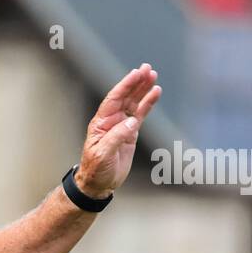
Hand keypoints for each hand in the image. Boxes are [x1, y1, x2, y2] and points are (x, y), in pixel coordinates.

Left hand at [76, 64, 160, 198]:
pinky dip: (148, 104)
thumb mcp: (103, 154)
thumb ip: (117, 137)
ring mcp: (122, 125)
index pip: (114, 99)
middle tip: (147, 68)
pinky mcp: (131, 133)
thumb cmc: (95, 169)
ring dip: (143, 89)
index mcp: (101, 123)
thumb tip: (131, 122)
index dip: (125, 85)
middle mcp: (111, 120)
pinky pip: (141, 114)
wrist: (99, 183)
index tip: (136, 73)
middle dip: (136, 82)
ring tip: (153, 76)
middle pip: (125, 97)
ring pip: (134, 103)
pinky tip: (155, 93)